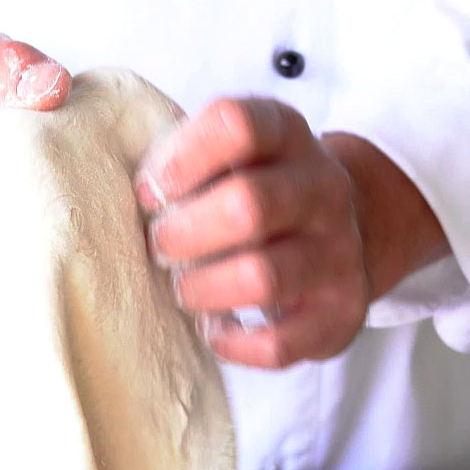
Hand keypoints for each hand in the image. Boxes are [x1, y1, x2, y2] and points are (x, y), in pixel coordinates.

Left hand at [135, 97, 444, 367]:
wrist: (343, 232)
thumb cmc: (258, 192)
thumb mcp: (232, 157)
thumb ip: (185, 161)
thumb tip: (126, 198)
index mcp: (288, 137)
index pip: (236, 126)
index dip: (180, 160)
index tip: (150, 193)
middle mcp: (323, 189)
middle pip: (248, 205)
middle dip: (183, 234)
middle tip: (160, 247)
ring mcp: (339, 252)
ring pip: (263, 277)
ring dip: (203, 289)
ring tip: (184, 290)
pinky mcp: (340, 312)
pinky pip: (280, 343)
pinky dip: (234, 344)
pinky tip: (215, 330)